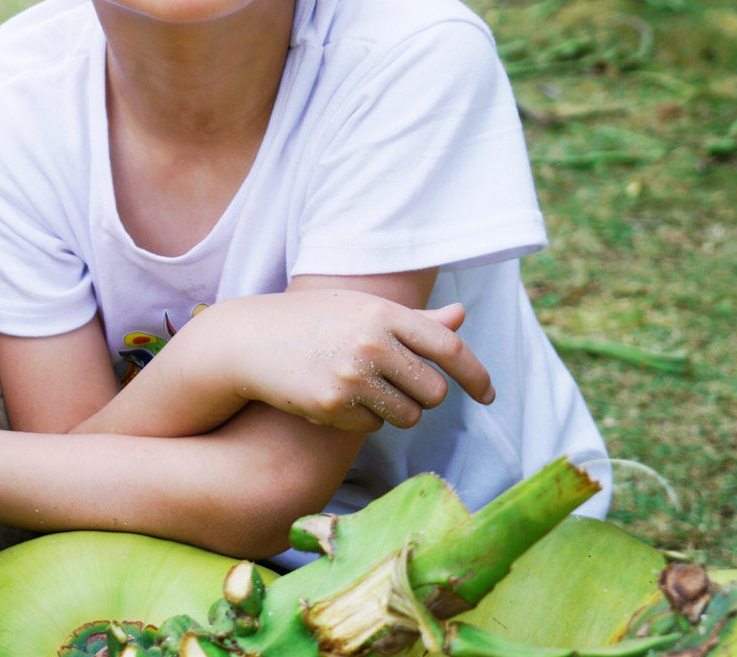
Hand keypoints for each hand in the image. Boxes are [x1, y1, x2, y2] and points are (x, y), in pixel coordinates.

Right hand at [184, 291, 494, 433]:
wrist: (247, 339)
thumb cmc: (311, 320)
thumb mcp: (359, 309)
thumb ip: (414, 320)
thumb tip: (461, 317)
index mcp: (383, 312)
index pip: (448, 347)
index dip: (475, 374)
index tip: (489, 395)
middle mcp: (372, 342)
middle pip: (434, 391)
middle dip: (424, 398)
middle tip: (399, 388)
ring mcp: (353, 374)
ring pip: (408, 415)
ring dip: (396, 412)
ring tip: (364, 391)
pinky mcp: (333, 404)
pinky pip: (373, 426)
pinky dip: (362, 420)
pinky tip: (335, 398)